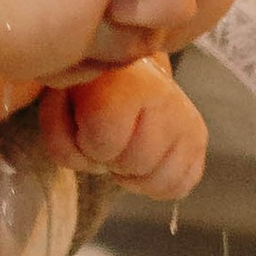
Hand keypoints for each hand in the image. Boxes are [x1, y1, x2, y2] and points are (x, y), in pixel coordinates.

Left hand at [39, 55, 207, 199]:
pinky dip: (155, 183)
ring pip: (158, 182)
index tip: (82, 125)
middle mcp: (166, 96)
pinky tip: (141, 159)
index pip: (104, 141)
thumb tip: (91, 159)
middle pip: (134, 165)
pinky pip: (179, 185)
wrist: (118, 70)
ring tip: (123, 147)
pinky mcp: (198, 137)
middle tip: (105, 137)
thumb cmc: (82, 90)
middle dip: (111, 160)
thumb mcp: (57, 98)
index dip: (87, 144)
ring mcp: (187, 118)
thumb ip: (58, 125)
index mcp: (125, 79)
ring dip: (133, 175)